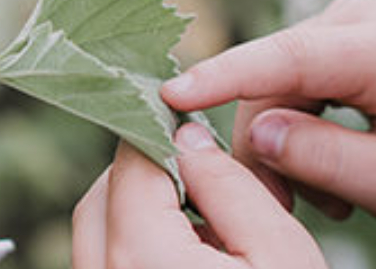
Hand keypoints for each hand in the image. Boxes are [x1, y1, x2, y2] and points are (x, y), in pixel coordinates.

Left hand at [72, 124, 325, 268]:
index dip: (158, 132)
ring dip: (135, 214)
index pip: (131, 165)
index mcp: (143, 257)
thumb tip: (189, 138)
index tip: (186, 121)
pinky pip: (108, 268)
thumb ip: (229, 184)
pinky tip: (190, 258)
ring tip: (202, 221)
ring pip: (96, 239)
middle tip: (197, 172)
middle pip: (100, 201)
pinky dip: (135, 251)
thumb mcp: (280, 251)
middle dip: (143, 174)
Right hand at [162, 0, 375, 230]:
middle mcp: (360, 19)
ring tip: (331, 199)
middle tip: (294, 211)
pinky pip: (287, 84)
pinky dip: (296, 133)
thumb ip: (329, 160)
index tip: (170, 97)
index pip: (288, 59)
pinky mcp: (338, 37)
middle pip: (270, 84)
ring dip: (285, 149)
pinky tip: (330, 172)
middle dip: (265, 152)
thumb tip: (254, 132)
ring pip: (272, 88)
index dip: (224, 78)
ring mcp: (347, 22)